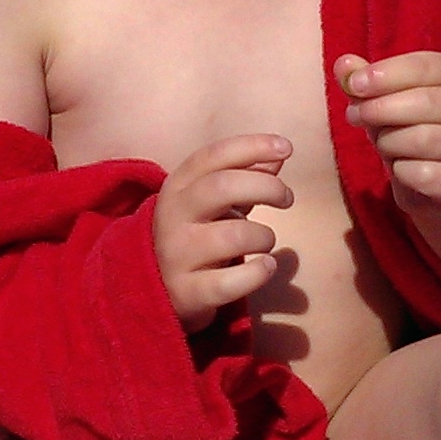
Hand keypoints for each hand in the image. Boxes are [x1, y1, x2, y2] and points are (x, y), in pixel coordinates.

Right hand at [153, 133, 293, 330]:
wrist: (153, 291)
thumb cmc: (195, 236)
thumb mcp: (213, 203)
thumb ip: (242, 178)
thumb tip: (276, 158)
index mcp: (178, 187)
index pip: (214, 155)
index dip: (252, 146)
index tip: (286, 148)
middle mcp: (172, 216)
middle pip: (221, 187)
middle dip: (265, 187)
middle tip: (287, 198)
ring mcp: (176, 255)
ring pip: (233, 236)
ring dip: (263, 236)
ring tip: (266, 243)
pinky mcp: (187, 292)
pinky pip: (230, 282)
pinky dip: (258, 272)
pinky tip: (266, 267)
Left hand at [335, 52, 440, 213]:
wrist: (438, 186)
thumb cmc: (410, 132)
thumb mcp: (385, 102)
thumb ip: (365, 83)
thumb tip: (344, 64)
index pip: (428, 65)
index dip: (388, 73)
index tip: (355, 85)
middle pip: (427, 102)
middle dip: (381, 109)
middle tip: (355, 117)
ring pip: (425, 138)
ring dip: (389, 142)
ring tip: (383, 144)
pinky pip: (425, 174)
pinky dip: (402, 171)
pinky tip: (401, 169)